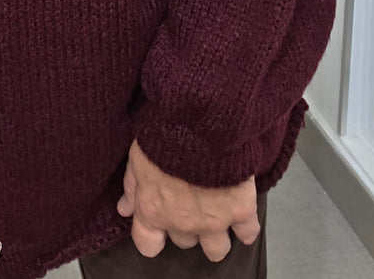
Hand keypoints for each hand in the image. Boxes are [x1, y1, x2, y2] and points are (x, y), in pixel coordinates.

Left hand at [116, 137, 260, 259]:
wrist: (199, 123)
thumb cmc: (163, 136)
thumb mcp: (138, 157)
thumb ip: (132, 187)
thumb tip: (125, 209)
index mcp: (153, 210)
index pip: (148, 245)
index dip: (154, 238)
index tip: (159, 229)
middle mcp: (182, 223)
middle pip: (185, 243)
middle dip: (187, 227)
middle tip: (190, 205)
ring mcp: (213, 221)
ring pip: (217, 250)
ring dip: (216, 236)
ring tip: (216, 217)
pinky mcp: (240, 211)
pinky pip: (249, 233)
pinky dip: (247, 227)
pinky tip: (242, 217)